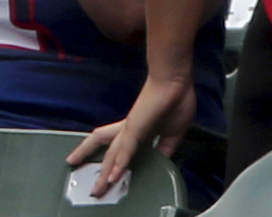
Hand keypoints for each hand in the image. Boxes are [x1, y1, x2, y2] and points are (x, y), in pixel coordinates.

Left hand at [65, 75, 197, 196]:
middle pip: (108, 152)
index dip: (119, 165)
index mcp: (141, 131)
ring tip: (96, 190)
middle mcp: (130, 131)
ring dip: (103, 173)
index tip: (115, 179)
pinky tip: (113, 178)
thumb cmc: (177, 98)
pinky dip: (118, 165)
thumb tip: (162, 163)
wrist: (175, 81)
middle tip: (94, 187)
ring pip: (110, 154)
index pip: (124, 151)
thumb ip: (165, 149)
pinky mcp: (134, 129)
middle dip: (100, 170)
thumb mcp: (173, 133)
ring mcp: (130, 130)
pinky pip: (123, 150)